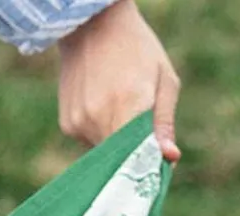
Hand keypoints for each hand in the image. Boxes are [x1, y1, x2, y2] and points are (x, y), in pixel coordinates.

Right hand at [57, 0, 180, 161]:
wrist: (91, 26)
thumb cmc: (137, 49)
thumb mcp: (163, 79)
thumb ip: (164, 123)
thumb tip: (170, 159)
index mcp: (129, 107)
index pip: (140, 157)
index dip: (149, 163)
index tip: (158, 164)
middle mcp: (100, 120)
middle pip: (121, 159)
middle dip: (134, 155)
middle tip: (143, 136)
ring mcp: (80, 124)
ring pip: (104, 152)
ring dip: (116, 143)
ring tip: (119, 108)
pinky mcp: (68, 126)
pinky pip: (89, 141)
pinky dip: (99, 133)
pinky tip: (102, 106)